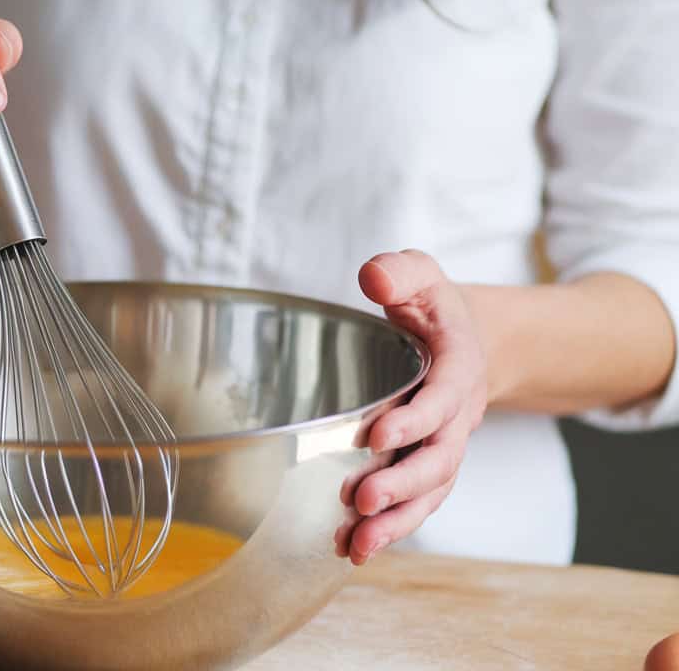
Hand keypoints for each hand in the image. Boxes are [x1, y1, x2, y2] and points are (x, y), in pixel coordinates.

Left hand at [335, 250, 487, 564]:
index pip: (442, 398)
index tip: (376, 434)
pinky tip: (353, 548)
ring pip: (431, 492)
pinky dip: (392, 527)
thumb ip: (397, 273)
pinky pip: (418, 503)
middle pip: (440, 459)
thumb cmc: (431, 306)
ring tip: (357, 544)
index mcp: (457, 366)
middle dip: (403, 483)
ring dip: (397, 521)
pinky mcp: (427, 465)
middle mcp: (457, 414)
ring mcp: (445, 444)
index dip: (414, 418)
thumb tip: (373, 277)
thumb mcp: (418, 274)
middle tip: (361, 499)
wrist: (465, 337)